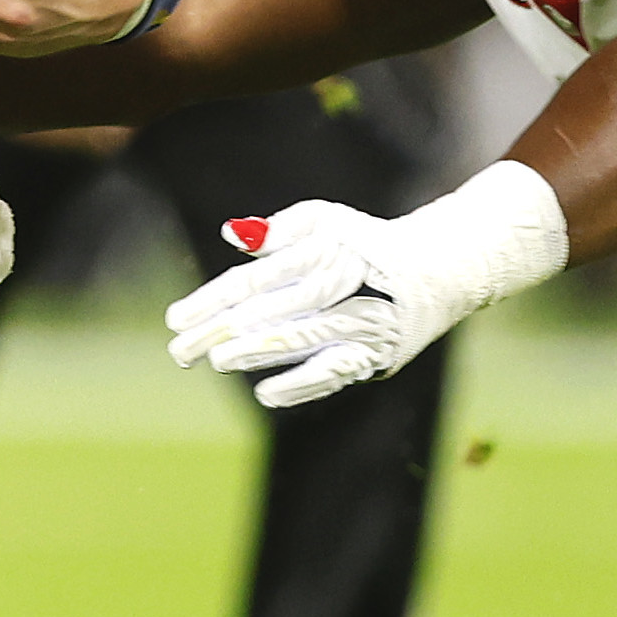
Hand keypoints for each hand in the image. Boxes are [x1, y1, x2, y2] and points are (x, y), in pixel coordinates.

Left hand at [165, 162, 568, 408]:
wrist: (441, 270)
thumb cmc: (369, 244)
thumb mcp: (327, 223)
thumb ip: (280, 231)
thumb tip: (231, 234)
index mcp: (329, 247)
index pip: (258, 276)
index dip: (214, 298)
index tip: (175, 318)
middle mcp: (348, 282)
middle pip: (275, 307)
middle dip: (223, 329)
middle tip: (180, 349)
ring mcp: (366, 319)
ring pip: (304, 337)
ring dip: (258, 352)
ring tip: (217, 362)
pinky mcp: (380, 353)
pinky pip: (336, 371)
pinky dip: (301, 384)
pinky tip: (265, 393)